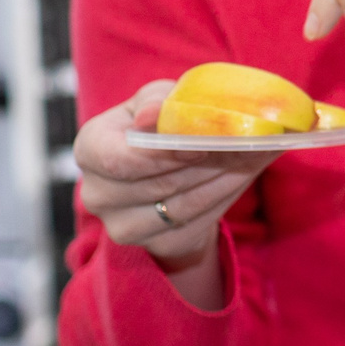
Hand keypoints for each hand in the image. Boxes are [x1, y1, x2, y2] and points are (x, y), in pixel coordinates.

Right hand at [75, 81, 268, 266]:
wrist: (167, 170)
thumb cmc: (159, 124)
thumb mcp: (158, 100)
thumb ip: (158, 102)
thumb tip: (153, 114)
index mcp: (90, 149)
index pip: (118, 159)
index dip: (163, 154)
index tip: (203, 143)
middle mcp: (97, 193)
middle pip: (158, 183)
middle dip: (209, 161)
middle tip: (250, 141)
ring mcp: (122, 225)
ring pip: (182, 205)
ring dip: (225, 178)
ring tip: (254, 153)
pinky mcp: (155, 245)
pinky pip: (196, 224)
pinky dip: (225, 197)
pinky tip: (243, 174)